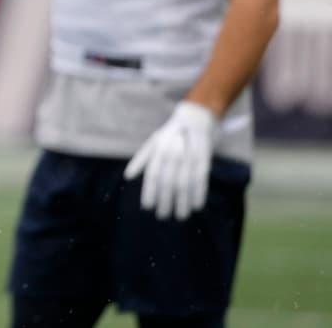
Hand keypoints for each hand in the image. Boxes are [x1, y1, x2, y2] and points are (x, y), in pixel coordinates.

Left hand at [123, 101, 218, 220]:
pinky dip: (199, 194)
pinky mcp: (204, 159)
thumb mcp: (152, 142)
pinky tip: (196, 206)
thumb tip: (128, 177)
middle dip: (165, 201)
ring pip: (185, 183)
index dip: (149, 192)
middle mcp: (173, 154)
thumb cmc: (170, 133)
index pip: (152, 175)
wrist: (195, 117)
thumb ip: (140, 160)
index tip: (147, 208)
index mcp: (158, 150)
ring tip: (180, 216)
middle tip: (163, 216)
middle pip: (168, 182)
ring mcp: (189, 156)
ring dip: (182, 202)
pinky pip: (202, 179)